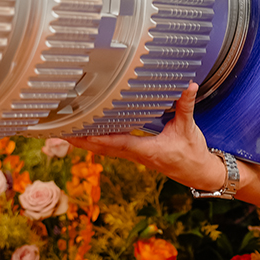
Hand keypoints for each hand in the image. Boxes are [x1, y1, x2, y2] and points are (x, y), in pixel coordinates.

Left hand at [68, 82, 226, 191]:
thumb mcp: (189, 128)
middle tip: (61, 131)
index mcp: (147, 151)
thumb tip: (188, 86)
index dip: (101, 138)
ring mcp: (134, 156)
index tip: (83, 133)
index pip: (119, 143)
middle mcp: (137, 155)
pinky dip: (97, 141)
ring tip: (65, 131)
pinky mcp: (136, 154)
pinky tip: (87, 134)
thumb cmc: (192, 153)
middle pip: (103, 149)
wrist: (198, 173)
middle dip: (82, 141)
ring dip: (85, 142)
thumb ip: (185, 106)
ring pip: (104, 150)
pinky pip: (111, 148)